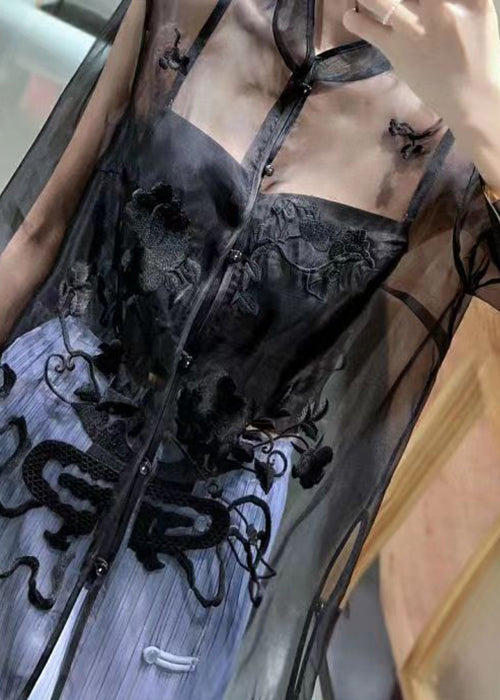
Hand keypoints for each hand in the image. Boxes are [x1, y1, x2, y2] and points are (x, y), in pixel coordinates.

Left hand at [343, 1, 499, 189]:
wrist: (469, 97)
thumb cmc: (479, 53)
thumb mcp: (480, 11)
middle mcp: (434, 8)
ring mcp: (412, 30)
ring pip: (382, 3)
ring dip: (368, 0)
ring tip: (361, 0)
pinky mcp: (398, 51)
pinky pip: (372, 31)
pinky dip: (357, 23)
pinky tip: (349, 17)